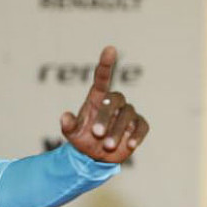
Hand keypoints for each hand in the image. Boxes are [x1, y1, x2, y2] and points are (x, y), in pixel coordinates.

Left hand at [60, 46, 148, 162]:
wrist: (95, 157)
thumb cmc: (83, 140)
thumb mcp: (72, 134)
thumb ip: (68, 125)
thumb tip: (64, 117)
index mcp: (97, 98)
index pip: (102, 77)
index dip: (106, 64)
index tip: (110, 49)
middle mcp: (114, 103)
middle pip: (114, 99)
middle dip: (105, 116)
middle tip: (96, 134)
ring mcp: (128, 113)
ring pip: (127, 115)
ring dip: (117, 131)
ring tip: (106, 146)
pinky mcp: (138, 126)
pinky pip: (142, 126)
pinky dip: (136, 136)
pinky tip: (128, 145)